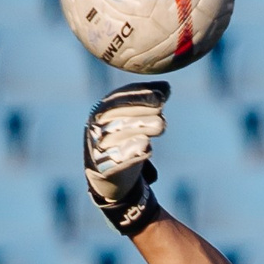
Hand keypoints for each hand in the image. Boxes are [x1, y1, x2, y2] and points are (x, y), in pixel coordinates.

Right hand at [83, 81, 169, 233]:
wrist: (107, 176)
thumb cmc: (122, 141)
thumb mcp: (129, 120)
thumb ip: (145, 103)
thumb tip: (166, 87)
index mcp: (100, 111)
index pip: (119, 98)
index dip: (140, 95)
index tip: (161, 95)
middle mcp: (96, 127)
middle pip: (120, 115)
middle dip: (143, 112)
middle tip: (163, 114)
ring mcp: (99, 147)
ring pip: (121, 134)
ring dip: (143, 128)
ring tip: (161, 126)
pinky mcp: (106, 167)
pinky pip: (120, 157)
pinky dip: (134, 150)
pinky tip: (146, 144)